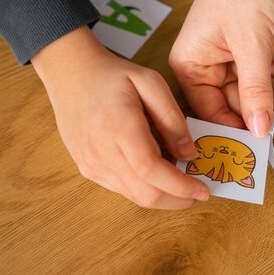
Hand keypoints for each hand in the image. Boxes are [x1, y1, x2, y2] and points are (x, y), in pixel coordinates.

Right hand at [32, 27, 209, 208]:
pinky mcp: (87, 169)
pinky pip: (122, 189)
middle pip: (145, 193)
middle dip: (177, 200)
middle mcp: (101, 152)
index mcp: (119, 127)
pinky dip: (145, 189)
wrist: (70, 74)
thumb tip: (189, 154)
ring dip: (163, 197)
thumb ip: (172, 119)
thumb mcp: (151, 83)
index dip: (180, 186)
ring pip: (134, 196)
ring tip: (182, 184)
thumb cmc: (112, 75)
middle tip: (198, 193)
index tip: (203, 191)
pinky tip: (158, 176)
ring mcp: (91, 164)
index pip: (152, 171)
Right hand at [169, 0, 273, 136]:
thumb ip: (255, 90)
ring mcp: (227, 58)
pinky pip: (263, 77)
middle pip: (234, 104)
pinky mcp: (247, 51)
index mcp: (190, 65)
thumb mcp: (252, 45)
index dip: (235, 130)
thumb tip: (257, 128)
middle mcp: (205, 65)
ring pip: (253, 92)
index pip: (210, 111)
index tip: (260, 148)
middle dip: (263, 114)